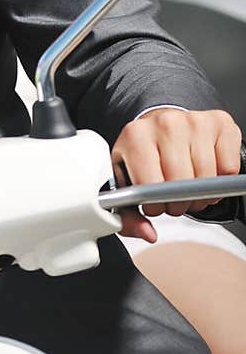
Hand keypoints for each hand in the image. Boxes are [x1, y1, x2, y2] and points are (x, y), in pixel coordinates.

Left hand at [111, 108, 242, 241]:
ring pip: (206, 178)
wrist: (162, 126)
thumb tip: (148, 233)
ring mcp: (194, 121)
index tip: (154, 206)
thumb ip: (127, 214)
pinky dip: (221, 180)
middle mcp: (165, 123)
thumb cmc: (144, 155)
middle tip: (173, 200)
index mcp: (135, 135)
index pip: (149, 185)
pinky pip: (229, 168)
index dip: (154, 205)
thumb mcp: (125, 181)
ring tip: (189, 189)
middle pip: (181, 184)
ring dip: (200, 195)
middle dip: (178, 204)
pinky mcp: (220, 123)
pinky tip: (206, 174)